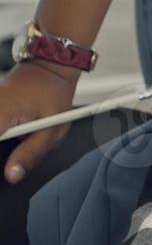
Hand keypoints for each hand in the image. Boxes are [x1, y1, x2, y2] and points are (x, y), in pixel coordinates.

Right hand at [0, 61, 79, 184]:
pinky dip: (2, 134)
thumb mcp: (52, 129)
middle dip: (1, 151)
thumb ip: (30, 154)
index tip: (5, 168)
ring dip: (2, 144)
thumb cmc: (53, 93)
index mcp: (1, 115)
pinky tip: (10, 134)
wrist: (49, 68)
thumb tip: (12, 175)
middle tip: (15, 155)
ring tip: (17, 141)